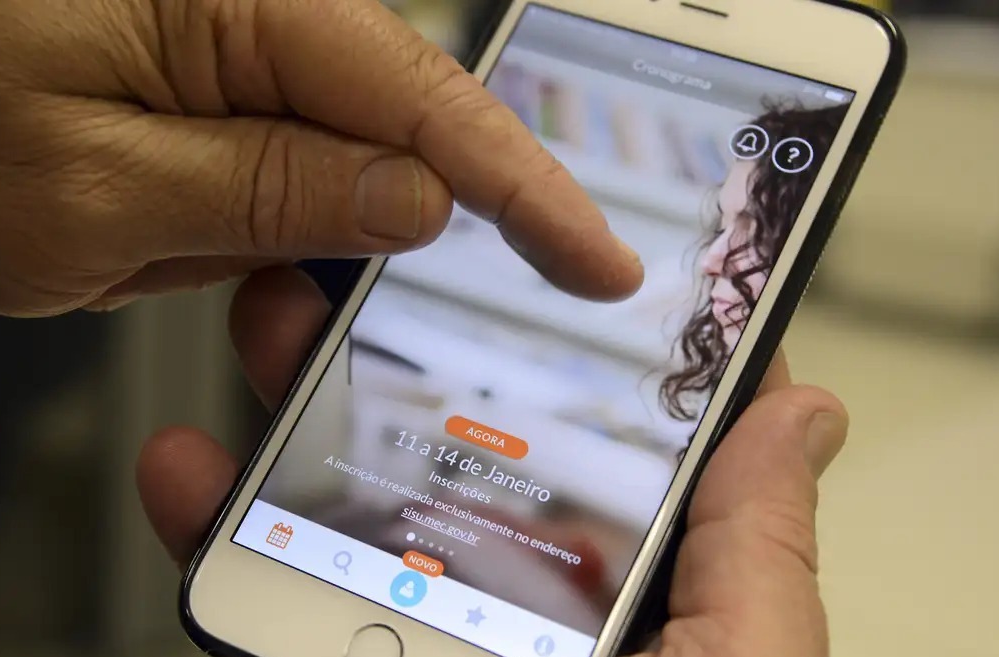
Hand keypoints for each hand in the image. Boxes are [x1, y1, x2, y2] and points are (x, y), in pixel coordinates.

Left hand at [0, 0, 640, 315]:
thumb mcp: (90, 192)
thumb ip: (267, 190)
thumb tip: (416, 201)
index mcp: (235, 8)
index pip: (429, 104)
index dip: (530, 190)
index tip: (598, 261)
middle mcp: (251, 11)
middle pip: (403, 125)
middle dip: (401, 231)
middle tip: (317, 311)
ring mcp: (233, 44)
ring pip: (346, 152)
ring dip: (315, 233)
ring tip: (192, 264)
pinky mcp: (213, 78)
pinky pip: (290, 152)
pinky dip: (278, 218)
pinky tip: (214, 246)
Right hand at [137, 267, 847, 656]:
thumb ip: (760, 549)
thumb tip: (805, 412)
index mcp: (624, 594)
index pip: (593, 446)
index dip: (562, 348)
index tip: (525, 255)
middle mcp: (515, 606)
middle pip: (453, 448)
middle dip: (401, 350)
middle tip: (372, 267)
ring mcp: (414, 637)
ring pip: (345, 502)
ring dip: (294, 411)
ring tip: (270, 325)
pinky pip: (268, 593)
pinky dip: (218, 530)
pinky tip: (192, 473)